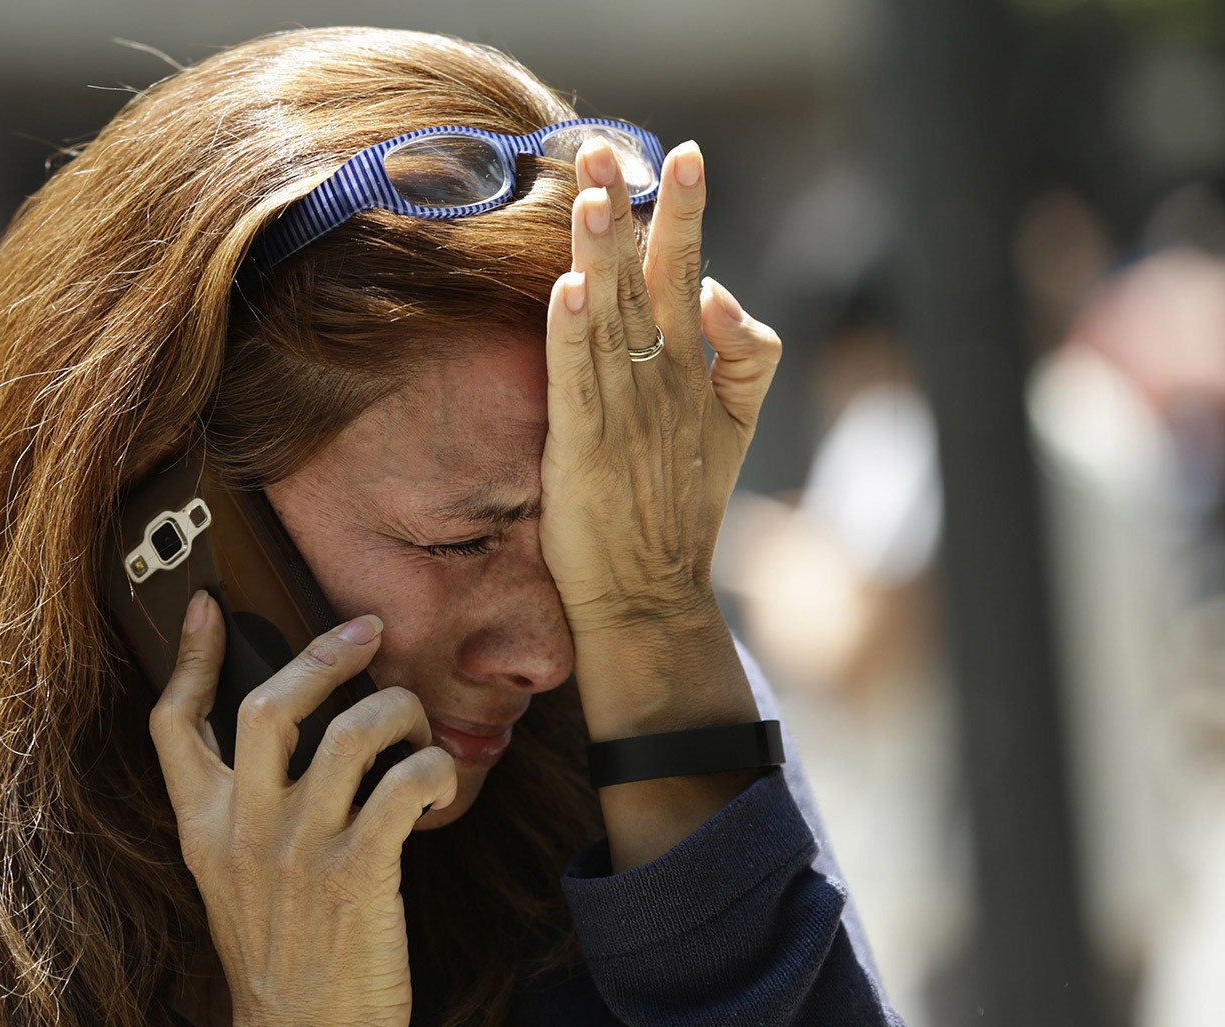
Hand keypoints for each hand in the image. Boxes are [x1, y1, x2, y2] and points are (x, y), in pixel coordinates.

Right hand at [148, 593, 457, 1026]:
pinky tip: (439, 783)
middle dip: (321, 654)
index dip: (192, 658)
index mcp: (204, 829)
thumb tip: (285, 746)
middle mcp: (245, 830)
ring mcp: (301, 850)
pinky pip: (403, 786)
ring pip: (350, 734)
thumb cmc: (279, 961)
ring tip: (415, 724)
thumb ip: (243, 814)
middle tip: (364, 631)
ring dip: (395, 711)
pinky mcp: (360, 873)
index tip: (211, 607)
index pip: (174, 726)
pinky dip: (432, 768)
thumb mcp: (230, 882)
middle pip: (270, 707)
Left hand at [540, 139, 782, 735]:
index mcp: (691, 373)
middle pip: (653, 282)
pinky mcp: (584, 452)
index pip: (689, 275)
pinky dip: (572, 339)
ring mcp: (626, 416)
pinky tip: (567, 292)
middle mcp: (663, 384)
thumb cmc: (677, 511)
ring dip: (602, 255)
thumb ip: (742, 359)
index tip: (678, 157)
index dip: (683, 217)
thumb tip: (725, 293)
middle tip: (613, 147)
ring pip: (614, 321)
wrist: (652, 597)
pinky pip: (577, 384)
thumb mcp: (731, 429)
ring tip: (589, 193)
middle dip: (637, 212)